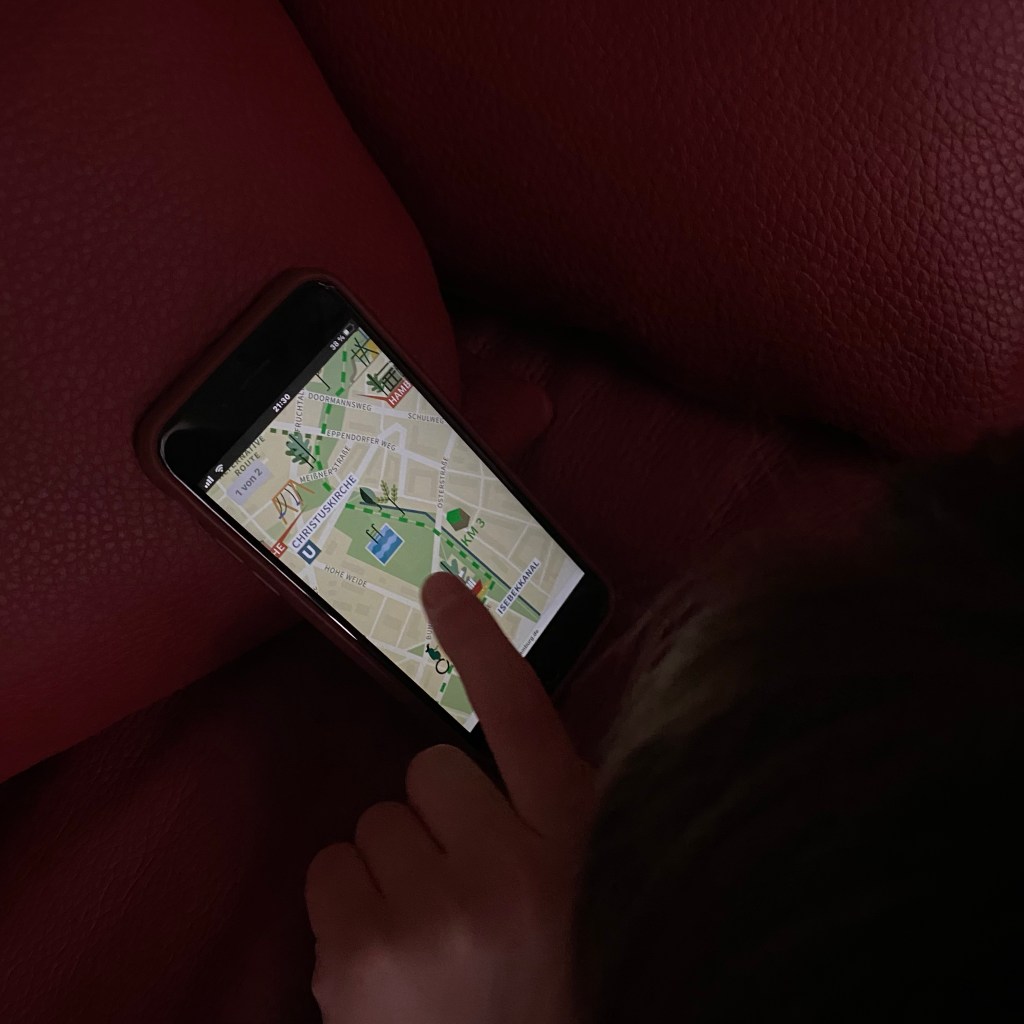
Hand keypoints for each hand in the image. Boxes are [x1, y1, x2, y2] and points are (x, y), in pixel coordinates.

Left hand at [305, 572, 594, 1023]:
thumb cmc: (559, 976)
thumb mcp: (589, 881)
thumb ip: (557, 809)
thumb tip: (497, 737)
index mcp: (577, 843)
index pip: (523, 714)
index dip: (479, 643)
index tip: (441, 588)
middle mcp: (506, 871)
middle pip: (429, 768)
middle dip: (443, 817)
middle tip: (474, 886)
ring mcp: (427, 916)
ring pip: (374, 820)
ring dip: (399, 864)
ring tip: (439, 931)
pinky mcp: (359, 960)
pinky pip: (330, 869)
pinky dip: (354, 904)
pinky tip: (396, 959)